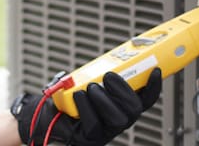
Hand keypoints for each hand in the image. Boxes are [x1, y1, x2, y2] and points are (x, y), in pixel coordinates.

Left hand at [10, 68, 161, 145]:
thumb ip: (99, 73)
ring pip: (117, 118)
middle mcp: (117, 120)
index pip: (146, 99)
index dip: (153, 86)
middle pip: (134, 110)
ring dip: (103, 98)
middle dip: (123, 90)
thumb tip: (109, 60)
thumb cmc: (66, 97)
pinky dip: (86, 105)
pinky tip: (78, 95)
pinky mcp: (89, 138)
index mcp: (121, 105)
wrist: (43, 114)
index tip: (155, 69)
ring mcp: (105, 132)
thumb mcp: (85, 80)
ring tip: (90, 87)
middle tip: (107, 77)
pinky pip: (94, 123)